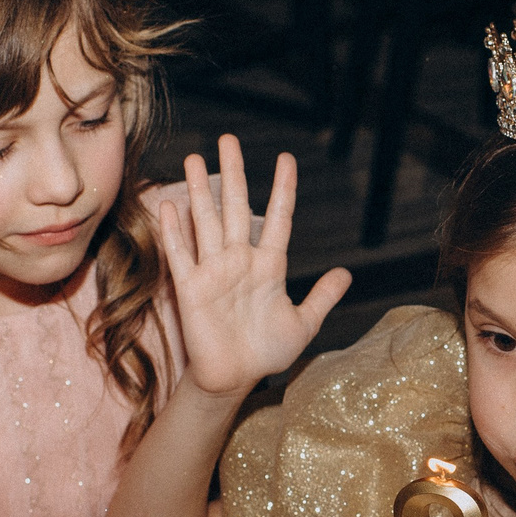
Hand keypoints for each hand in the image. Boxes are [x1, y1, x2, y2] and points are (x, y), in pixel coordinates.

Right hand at [158, 135, 349, 400]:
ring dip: (201, 190)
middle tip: (229, 138)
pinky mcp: (191, 288)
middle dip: (233, 172)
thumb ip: (322, 297)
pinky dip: (175, 231)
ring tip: (195, 157)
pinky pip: (181, 255)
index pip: (278, 218)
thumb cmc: (266, 352)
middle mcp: (240, 261)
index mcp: (270, 266)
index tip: (286, 159)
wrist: (234, 378)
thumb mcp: (303, 324)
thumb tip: (346, 273)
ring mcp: (214, 271)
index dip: (282, 189)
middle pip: (235, 207)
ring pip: (206, 222)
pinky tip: (169, 205)